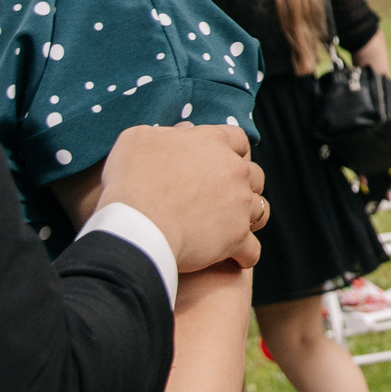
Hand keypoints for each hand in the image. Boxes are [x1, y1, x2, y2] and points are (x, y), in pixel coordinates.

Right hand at [98, 121, 268, 270]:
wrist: (136, 225)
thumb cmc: (131, 181)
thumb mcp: (137, 140)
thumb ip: (165, 133)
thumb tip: (183, 132)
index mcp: (214, 143)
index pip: (236, 139)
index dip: (231, 149)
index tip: (225, 159)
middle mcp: (235, 171)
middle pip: (254, 175)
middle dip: (244, 184)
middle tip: (229, 196)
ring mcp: (240, 205)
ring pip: (259, 209)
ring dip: (249, 217)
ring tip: (237, 225)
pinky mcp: (237, 238)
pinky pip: (252, 248)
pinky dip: (245, 254)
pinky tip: (238, 259)